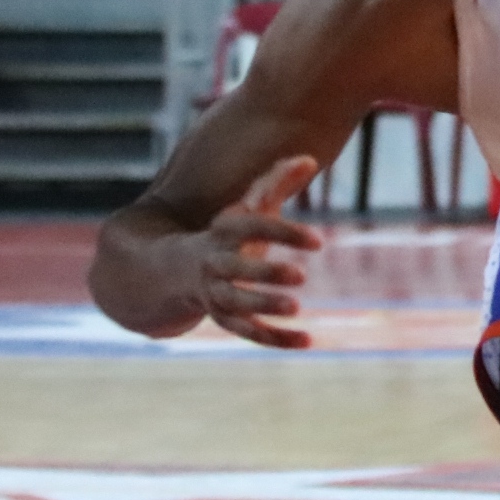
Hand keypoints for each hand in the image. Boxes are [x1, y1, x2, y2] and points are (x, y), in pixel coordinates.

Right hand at [183, 156, 325, 349]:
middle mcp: (215, 263)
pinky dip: (276, 339)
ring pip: (237, 304)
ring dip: (264, 306)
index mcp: (223, 232)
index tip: (319, 241)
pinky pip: (249, 333)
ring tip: (297, 308)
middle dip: (265, 273)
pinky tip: (308, 341)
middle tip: (301, 276)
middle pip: (236, 269)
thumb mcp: (249, 207)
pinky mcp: (227, 320)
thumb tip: (309, 158)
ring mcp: (217, 294)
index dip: (283, 233)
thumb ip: (277, 182)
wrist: (181, 268)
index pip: (251, 228)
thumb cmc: (228, 232)